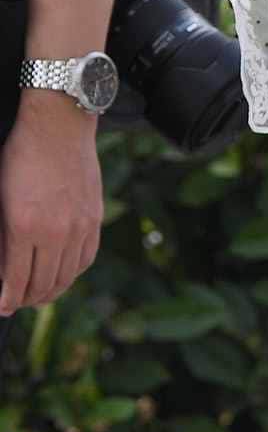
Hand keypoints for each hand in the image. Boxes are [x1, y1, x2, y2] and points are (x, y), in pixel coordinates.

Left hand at [0, 94, 100, 312]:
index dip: (8, 298)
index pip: (16, 279)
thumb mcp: (0, 195)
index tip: (2, 307)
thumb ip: (3, 235)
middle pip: (43, 284)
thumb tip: (4, 267)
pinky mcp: (94, 219)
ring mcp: (79, 227)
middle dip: (27, 299)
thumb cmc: (20, 154)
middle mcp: (55, 232)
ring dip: (51, 291)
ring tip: (39, 295)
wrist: (59, 125)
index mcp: (24, 226)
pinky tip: (62, 274)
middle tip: (16, 302)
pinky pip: (85, 259)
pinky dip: (72, 273)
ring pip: (66, 276)